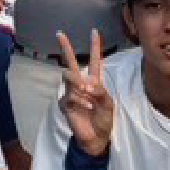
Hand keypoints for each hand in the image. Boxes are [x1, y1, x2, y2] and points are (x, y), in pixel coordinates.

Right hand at [54, 30, 113, 157]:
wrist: (96, 138)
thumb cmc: (104, 120)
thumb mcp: (109, 104)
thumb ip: (100, 91)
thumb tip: (86, 84)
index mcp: (95, 81)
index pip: (95, 61)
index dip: (95, 46)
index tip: (94, 32)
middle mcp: (81, 84)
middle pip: (71, 62)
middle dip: (65, 48)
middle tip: (60, 34)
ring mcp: (71, 93)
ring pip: (68, 76)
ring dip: (78, 83)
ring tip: (87, 93)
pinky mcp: (65, 103)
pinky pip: (70, 95)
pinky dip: (80, 101)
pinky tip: (87, 108)